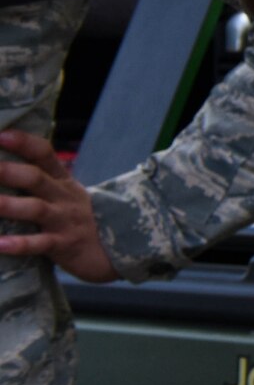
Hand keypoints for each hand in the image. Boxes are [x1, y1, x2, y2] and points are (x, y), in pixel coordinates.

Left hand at [0, 130, 117, 282]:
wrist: (112, 250)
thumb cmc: (75, 218)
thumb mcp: (64, 193)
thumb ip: (39, 179)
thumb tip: (1, 165)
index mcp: (62, 181)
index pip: (44, 154)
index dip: (23, 143)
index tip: (1, 135)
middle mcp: (63, 197)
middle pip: (36, 179)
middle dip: (9, 172)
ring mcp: (64, 220)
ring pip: (36, 209)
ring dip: (9, 205)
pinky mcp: (64, 245)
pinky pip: (40, 244)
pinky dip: (20, 244)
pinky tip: (1, 244)